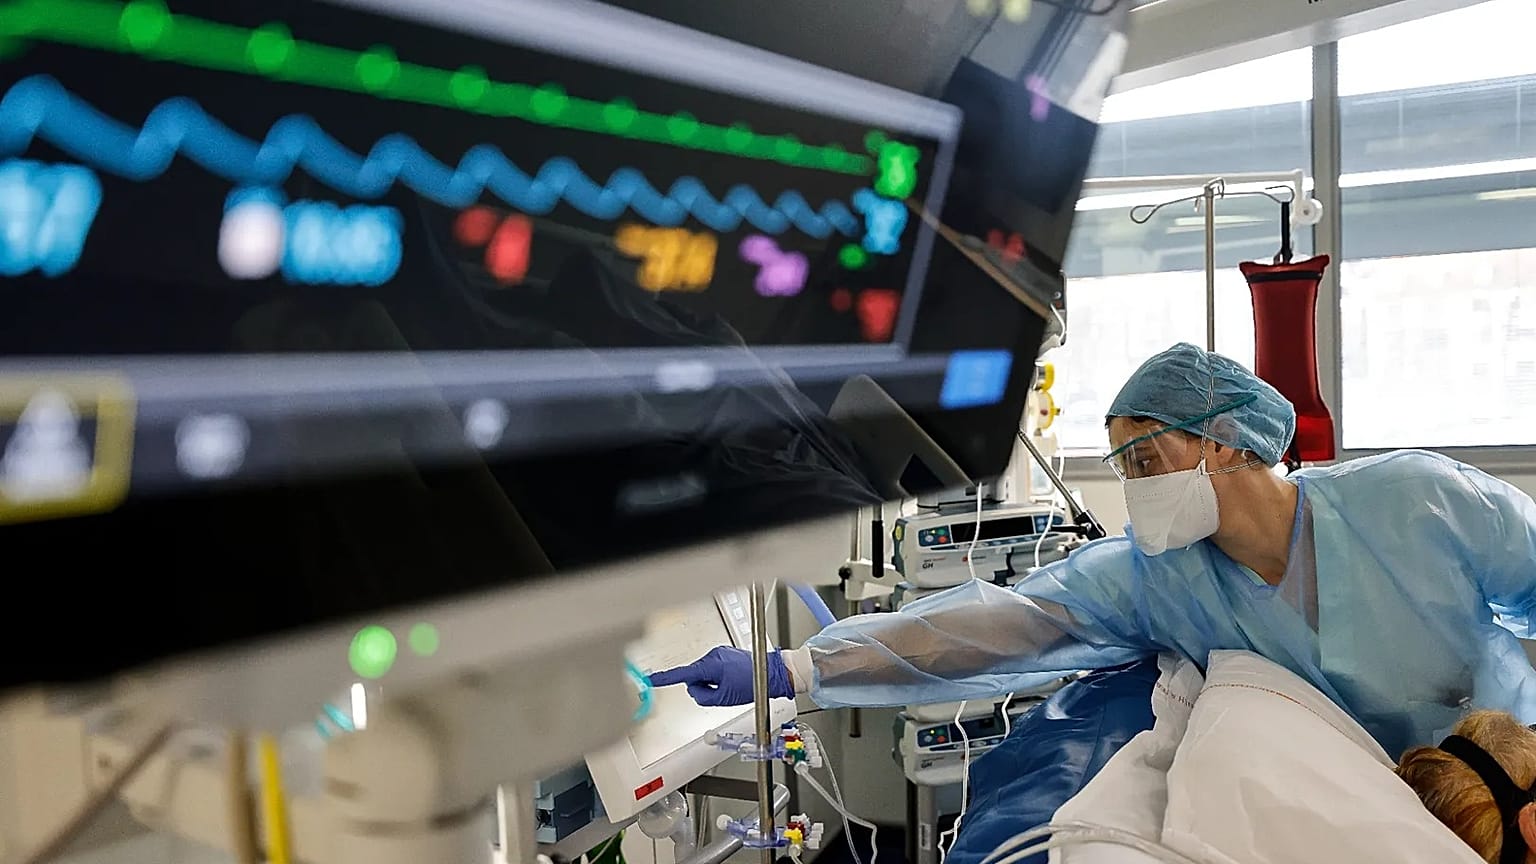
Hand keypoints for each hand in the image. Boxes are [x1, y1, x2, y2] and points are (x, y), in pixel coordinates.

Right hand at [647, 646, 792, 706]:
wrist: (772, 673)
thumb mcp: (723, 698)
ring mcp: (719, 652)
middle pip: (694, 674)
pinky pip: (713, 668)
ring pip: (704, 672)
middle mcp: (713, 655)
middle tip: (721, 692)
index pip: (682, 674)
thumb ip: (702, 696)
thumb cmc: (753, 684)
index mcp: (711, 665)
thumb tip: (693, 690)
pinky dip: (718, 675)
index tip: (652, 679)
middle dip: (703, 685)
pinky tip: (731, 679)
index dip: (665, 678)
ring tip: (730, 685)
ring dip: (712, 681)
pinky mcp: (724, 653)